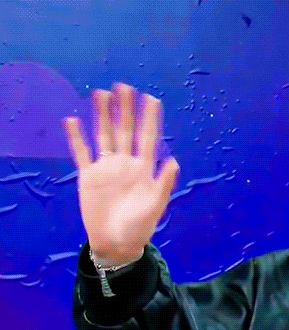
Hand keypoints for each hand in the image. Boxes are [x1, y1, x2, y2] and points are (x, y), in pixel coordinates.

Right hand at [63, 83, 179, 264]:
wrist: (116, 243)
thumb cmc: (140, 227)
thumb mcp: (155, 206)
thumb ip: (163, 184)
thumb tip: (174, 161)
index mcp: (144, 169)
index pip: (147, 138)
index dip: (150, 119)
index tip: (151, 98)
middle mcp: (126, 164)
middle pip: (125, 130)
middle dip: (125, 109)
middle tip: (124, 86)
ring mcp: (106, 168)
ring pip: (104, 136)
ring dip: (102, 116)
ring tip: (100, 94)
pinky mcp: (88, 177)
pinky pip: (81, 153)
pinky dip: (76, 137)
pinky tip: (72, 120)